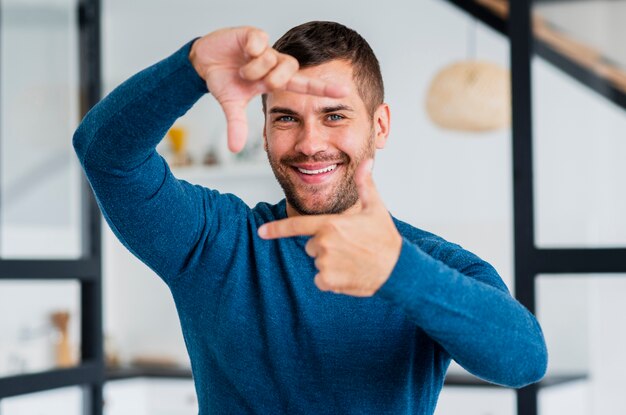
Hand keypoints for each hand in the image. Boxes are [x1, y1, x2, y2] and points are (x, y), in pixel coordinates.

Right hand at [189, 26, 347, 152]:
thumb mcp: (231, 104)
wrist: (203, 61)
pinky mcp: (252, 35)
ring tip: (241, 70)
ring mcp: (264, 49)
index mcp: (273, 80)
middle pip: (290, 69)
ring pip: (273, 58)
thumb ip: (237, 125)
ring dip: (255, 69)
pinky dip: (251, 48)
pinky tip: (243, 50)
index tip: (344, 92)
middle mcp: (274, 63)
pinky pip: (260, 41)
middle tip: (254, 81)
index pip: (303, 84)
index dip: (323, 89)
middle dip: (272, 79)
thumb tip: (234, 149)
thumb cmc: (224, 80)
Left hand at [258, 160, 402, 296]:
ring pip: (317, 263)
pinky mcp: (329, 281)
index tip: (261, 232)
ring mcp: (325, 264)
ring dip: (330, 263)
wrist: (398, 269)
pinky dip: (332, 280)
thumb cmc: (385, 238)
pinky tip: (349, 274)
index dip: (276, 229)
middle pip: (310, 245)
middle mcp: (323, 244)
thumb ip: (365, 185)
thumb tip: (366, 163)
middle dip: (324, 246)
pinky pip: (321, 280)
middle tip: (349, 246)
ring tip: (352, 260)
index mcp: (330, 224)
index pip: (296, 226)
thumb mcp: (375, 208)